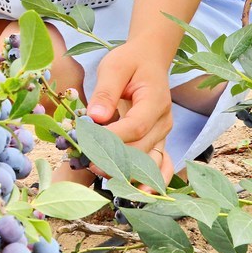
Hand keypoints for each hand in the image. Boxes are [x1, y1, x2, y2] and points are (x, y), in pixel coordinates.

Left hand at [87, 42, 173, 183]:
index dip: (114, 138)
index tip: (89, 143)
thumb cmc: (130, 62)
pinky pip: (160, 165)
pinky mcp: (158, 141)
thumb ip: (106, 91)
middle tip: (88, 163)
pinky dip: (151, 180)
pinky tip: (137, 193)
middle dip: (115, 158)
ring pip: (150, 162)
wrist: (149, 60)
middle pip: (142, 148)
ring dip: (128, 172)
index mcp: (155, 101)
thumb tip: (95, 116)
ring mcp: (163, 134)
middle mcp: (163, 121)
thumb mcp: (114, 67)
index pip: (136, 126)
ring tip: (103, 177)